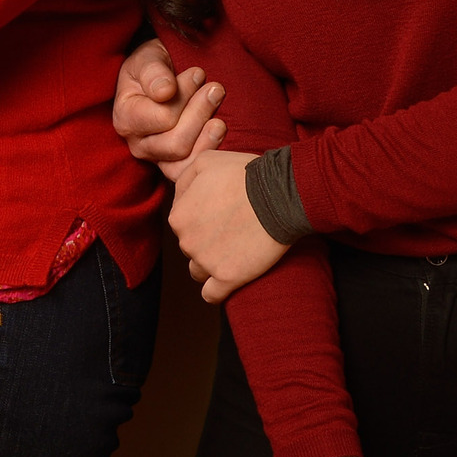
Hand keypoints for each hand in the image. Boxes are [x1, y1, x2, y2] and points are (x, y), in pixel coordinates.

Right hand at [113, 38, 226, 180]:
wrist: (158, 78)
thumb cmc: (152, 67)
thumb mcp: (147, 59)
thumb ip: (154, 72)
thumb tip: (164, 92)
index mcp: (126, 117)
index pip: (164, 118)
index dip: (186, 95)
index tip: (198, 73)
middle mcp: (137, 143)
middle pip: (177, 143)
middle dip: (200, 114)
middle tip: (216, 89)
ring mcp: (156, 157)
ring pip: (186, 159)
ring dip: (208, 136)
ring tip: (219, 112)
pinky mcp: (173, 165)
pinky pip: (191, 170)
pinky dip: (209, 152)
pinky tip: (218, 130)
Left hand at [170, 146, 289, 303]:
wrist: (277, 194)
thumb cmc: (243, 174)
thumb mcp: (205, 161)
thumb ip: (184, 180)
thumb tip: (179, 199)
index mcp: (178, 216)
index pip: (182, 225)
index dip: (200, 220)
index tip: (220, 214)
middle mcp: (186, 242)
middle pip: (190, 248)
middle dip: (206, 241)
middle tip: (232, 229)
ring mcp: (206, 262)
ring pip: (199, 271)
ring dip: (211, 264)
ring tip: (234, 252)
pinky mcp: (227, 279)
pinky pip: (211, 295)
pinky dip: (216, 291)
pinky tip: (227, 280)